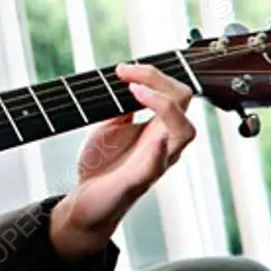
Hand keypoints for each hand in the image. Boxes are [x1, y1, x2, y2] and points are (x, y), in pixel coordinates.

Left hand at [49, 62, 195, 261]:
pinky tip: (156, 138)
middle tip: (126, 74)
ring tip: (137, 93)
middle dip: (159, 79)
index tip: (122, 69)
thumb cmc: (103, 165)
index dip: (152, 73)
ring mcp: (155, 161)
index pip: (173, 91)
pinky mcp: (140, 180)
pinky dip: (160, 150)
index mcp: (157, 127)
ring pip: (185, 130)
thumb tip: (126, 81)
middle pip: (183, 102)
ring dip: (164, 106)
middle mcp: (163, 142)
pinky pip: (159, 164)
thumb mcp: (110, 126)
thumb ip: (121, 106)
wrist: (86, 201)